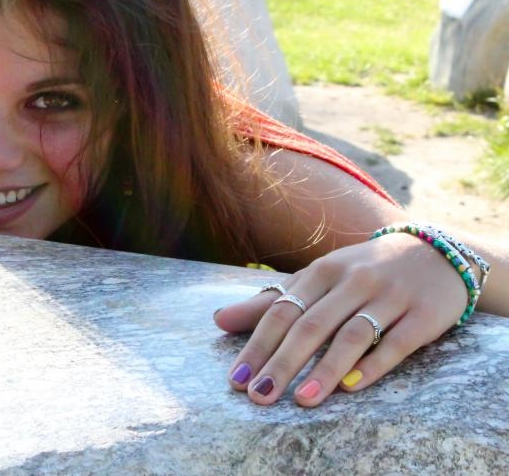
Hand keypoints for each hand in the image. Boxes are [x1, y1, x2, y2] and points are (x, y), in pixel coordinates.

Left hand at [213, 235, 466, 405]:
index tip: (236, 380)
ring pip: (352, 335)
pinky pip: (396, 343)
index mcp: (322, 270)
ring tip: (302, 401)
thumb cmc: (362, 272)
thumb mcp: (317, 279)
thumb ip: (270, 302)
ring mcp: (390, 296)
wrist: (436, 254)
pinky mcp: (424, 315)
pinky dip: (373, 365)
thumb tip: (217, 320)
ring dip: (325, 370)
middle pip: (311, 325)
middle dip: (282, 363)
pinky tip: (351, 389)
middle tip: (259, 397)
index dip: (257, 346)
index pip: (282, 311)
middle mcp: (354, 280)